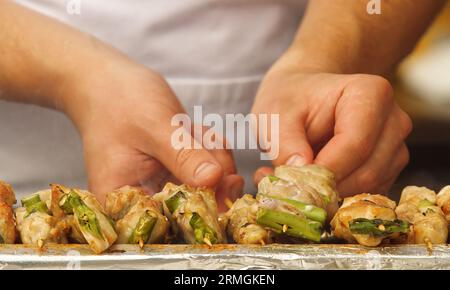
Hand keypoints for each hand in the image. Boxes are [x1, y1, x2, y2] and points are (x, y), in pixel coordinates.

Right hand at [60, 61, 242, 208]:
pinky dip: (208, 146)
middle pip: (196, 205)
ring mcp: (162, 184)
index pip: (171, 221)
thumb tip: (215, 180)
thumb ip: (184, 156)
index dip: (203, 208)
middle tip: (206, 143)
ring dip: (211, 154)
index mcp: (125, 201)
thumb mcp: (155, 128)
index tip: (222, 181)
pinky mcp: (175, 169)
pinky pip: (207, 167)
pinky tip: (191, 127)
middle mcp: (144, 198)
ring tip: (191, 128)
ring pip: (208, 184)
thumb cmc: (120, 101)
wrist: (107, 80)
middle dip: (212, 172)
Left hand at [252, 65, 411, 196]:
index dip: (326, 169)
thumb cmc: (291, 101)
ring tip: (299, 181)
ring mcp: (395, 147)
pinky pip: (367, 194)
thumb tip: (301, 170)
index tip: (297, 179)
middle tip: (293, 187)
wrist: (302, 98)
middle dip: (329, 187)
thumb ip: (284, 143)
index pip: (355, 144)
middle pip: (367, 171)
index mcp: (369, 94)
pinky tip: (314, 184)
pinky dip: (339, 197)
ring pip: (369, 188)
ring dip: (332, 194)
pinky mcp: (388, 169)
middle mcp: (393, 120)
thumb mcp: (276, 115)